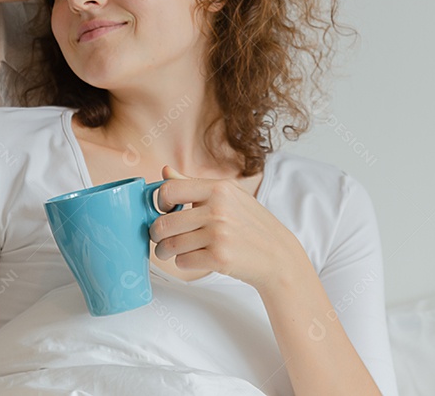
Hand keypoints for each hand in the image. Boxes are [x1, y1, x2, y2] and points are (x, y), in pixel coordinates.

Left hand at [149, 166, 309, 294]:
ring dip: (166, 252)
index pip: (169, 190)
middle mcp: (218, 209)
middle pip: (163, 223)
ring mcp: (218, 234)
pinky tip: (195, 258)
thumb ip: (193, 184)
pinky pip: (182, 262)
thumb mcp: (229, 195)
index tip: (164, 210)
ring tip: (173, 251)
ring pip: (169, 245)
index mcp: (219, 188)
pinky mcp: (219, 258)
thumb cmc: (251, 224)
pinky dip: (184, 263)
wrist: (278, 255)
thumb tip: (165, 171)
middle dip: (157, 234)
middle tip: (162, 238)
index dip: (160, 202)